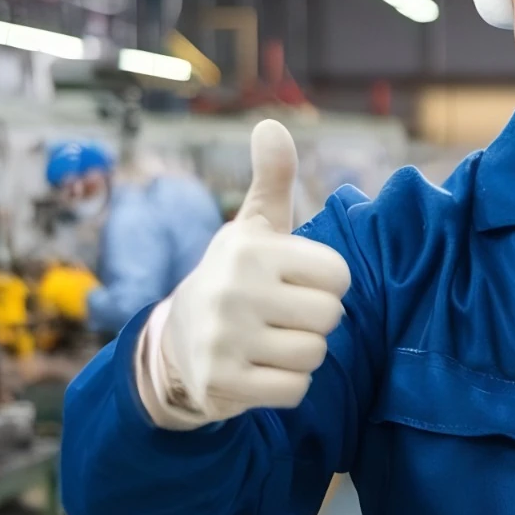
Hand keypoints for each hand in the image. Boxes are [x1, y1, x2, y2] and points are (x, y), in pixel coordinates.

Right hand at [142, 120, 351, 427]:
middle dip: (315, 321)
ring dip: (301, 354)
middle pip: (330, 317)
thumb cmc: (236, 277)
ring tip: (271, 341)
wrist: (177, 342)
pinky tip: (261, 369)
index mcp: (250, 249)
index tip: (296, 283)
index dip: (326, 284)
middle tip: (282, 316)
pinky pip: (294, 389)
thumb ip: (272, 179)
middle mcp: (233, 291)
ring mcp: (225, 339)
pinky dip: (286, 385)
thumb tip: (271, 124)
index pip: (338, 276)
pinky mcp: (222, 382)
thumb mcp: (253, 226)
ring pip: (314, 355)